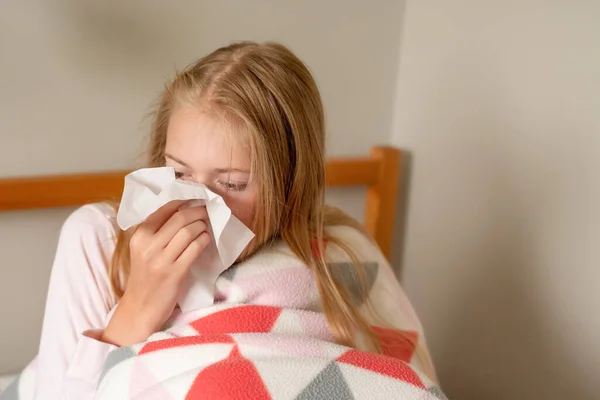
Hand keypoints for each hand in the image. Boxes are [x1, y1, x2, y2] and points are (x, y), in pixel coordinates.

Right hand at [102, 200, 209, 345]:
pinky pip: (195, 248)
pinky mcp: (175, 273)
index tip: (196, 198)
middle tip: (207, 211)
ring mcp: (162, 260)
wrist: (140, 308)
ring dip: (202, 226)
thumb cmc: (145, 276)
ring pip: (189, 231)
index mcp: (139, 236)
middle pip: (180, 218)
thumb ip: (156, 231)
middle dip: (198, 211)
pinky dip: (204, 240)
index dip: (183, 201)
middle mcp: (148, 245)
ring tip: (206, 226)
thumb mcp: (142, 250)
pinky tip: (206, 240)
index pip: (164, 209)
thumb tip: (182, 209)